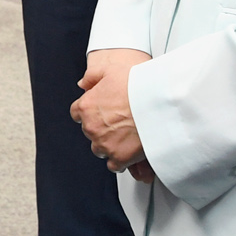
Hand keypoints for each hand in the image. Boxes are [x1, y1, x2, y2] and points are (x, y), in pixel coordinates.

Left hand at [71, 48, 151, 172]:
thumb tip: (83, 83)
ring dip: (109, 145)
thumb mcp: (110, 70)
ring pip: (100, 149)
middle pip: (89, 132)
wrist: (159, 104)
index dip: (89, 112)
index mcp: (86, 107)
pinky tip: (130, 152)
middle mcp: (91, 127)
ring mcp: (104, 144)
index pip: (77, 113)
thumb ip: (92, 76)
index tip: (98, 113)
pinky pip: (114, 165)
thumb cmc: (138, 87)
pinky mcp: (119, 158)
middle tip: (118, 123)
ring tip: (125, 137)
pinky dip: (121, 160)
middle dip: (101, 128)